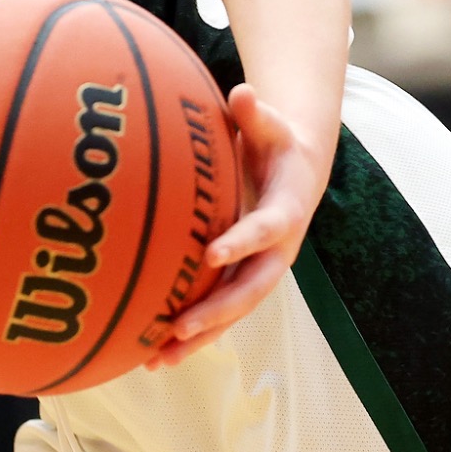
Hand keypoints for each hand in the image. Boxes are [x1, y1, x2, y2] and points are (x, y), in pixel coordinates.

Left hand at [147, 85, 324, 369]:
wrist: (297, 173)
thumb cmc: (275, 143)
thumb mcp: (271, 125)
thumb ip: (256, 113)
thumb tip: (243, 91)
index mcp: (285, 212)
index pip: (265, 231)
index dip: (242, 242)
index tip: (212, 254)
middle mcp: (276, 251)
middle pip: (249, 290)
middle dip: (216, 311)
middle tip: (179, 327)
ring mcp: (259, 272)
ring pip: (232, 313)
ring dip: (198, 338)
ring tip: (158, 360)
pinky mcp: (242, 282)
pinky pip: (218, 314)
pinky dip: (190, 338)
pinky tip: (152, 357)